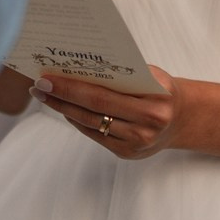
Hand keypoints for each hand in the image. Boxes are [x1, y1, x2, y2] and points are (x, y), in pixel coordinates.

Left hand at [33, 67, 182, 160]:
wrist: (181, 118)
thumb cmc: (159, 89)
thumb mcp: (149, 75)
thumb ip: (121, 73)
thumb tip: (76, 65)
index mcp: (155, 100)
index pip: (103, 93)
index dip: (71, 86)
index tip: (47, 76)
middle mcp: (147, 125)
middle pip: (94, 110)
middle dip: (61, 97)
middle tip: (38, 86)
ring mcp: (137, 143)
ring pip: (91, 124)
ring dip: (64, 109)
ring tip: (45, 95)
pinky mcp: (127, 154)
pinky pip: (95, 135)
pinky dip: (77, 121)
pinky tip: (64, 108)